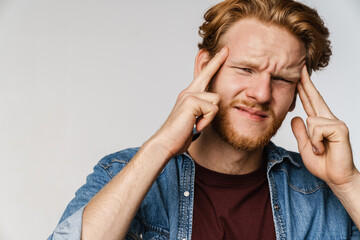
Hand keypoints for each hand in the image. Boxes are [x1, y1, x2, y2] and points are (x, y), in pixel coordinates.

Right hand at [151, 47, 228, 157]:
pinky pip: (212, 109)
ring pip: (215, 100)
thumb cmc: (179, 134)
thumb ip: (202, 112)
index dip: (211, 64)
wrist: (166, 142)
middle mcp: (188, 92)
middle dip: (217, 61)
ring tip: (198, 124)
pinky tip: (197, 126)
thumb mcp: (194, 120)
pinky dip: (207, 121)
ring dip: (210, 116)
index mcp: (189, 96)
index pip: (201, 77)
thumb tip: (212, 110)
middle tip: (226, 49)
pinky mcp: (191, 101)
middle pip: (207, 73)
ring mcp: (189, 95)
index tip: (218, 52)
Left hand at [291, 66, 357, 187]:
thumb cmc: (322, 163)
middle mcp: (328, 119)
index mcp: (319, 122)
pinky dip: (316, 142)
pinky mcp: (340, 129)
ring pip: (311, 120)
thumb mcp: (305, 145)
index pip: (309, 101)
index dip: (304, 88)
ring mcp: (335, 123)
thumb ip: (300, 132)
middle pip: (314, 97)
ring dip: (311, 140)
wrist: (336, 177)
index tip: (299, 74)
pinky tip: (323, 149)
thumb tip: (295, 117)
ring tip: (319, 149)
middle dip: (306, 82)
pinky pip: (317, 128)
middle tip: (300, 66)